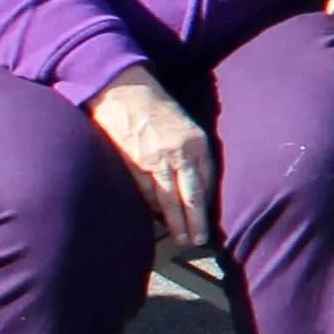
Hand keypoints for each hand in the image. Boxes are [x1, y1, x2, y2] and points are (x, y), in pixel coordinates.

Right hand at [89, 68, 215, 247]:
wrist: (124, 92)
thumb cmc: (158, 108)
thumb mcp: (187, 126)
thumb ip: (194, 153)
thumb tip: (198, 182)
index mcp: (198, 144)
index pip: (208, 183)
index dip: (208, 206)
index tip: (210, 221)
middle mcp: (179, 155)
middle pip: (191, 198)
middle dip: (195, 222)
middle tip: (198, 241)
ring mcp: (155, 162)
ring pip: (168, 201)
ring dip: (175, 222)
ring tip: (181, 238)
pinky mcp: (132, 165)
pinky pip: (145, 193)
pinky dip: (152, 208)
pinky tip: (157, 219)